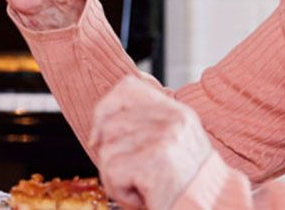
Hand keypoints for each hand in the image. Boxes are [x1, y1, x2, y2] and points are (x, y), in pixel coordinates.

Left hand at [89, 76, 211, 209]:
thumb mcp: (171, 148)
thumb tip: (101, 125)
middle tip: (135, 177)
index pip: (128, 87)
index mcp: (178, 112)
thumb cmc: (186, 189)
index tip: (99, 136)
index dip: (105, 109)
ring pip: (107, 149)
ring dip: (116, 177)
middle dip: (110, 155)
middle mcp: (174, 119)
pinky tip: (145, 197)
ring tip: (144, 188)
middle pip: (110, 124)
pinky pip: (112, 171)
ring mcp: (165, 137)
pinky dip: (120, 192)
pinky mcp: (155, 159)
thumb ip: (145, 128)